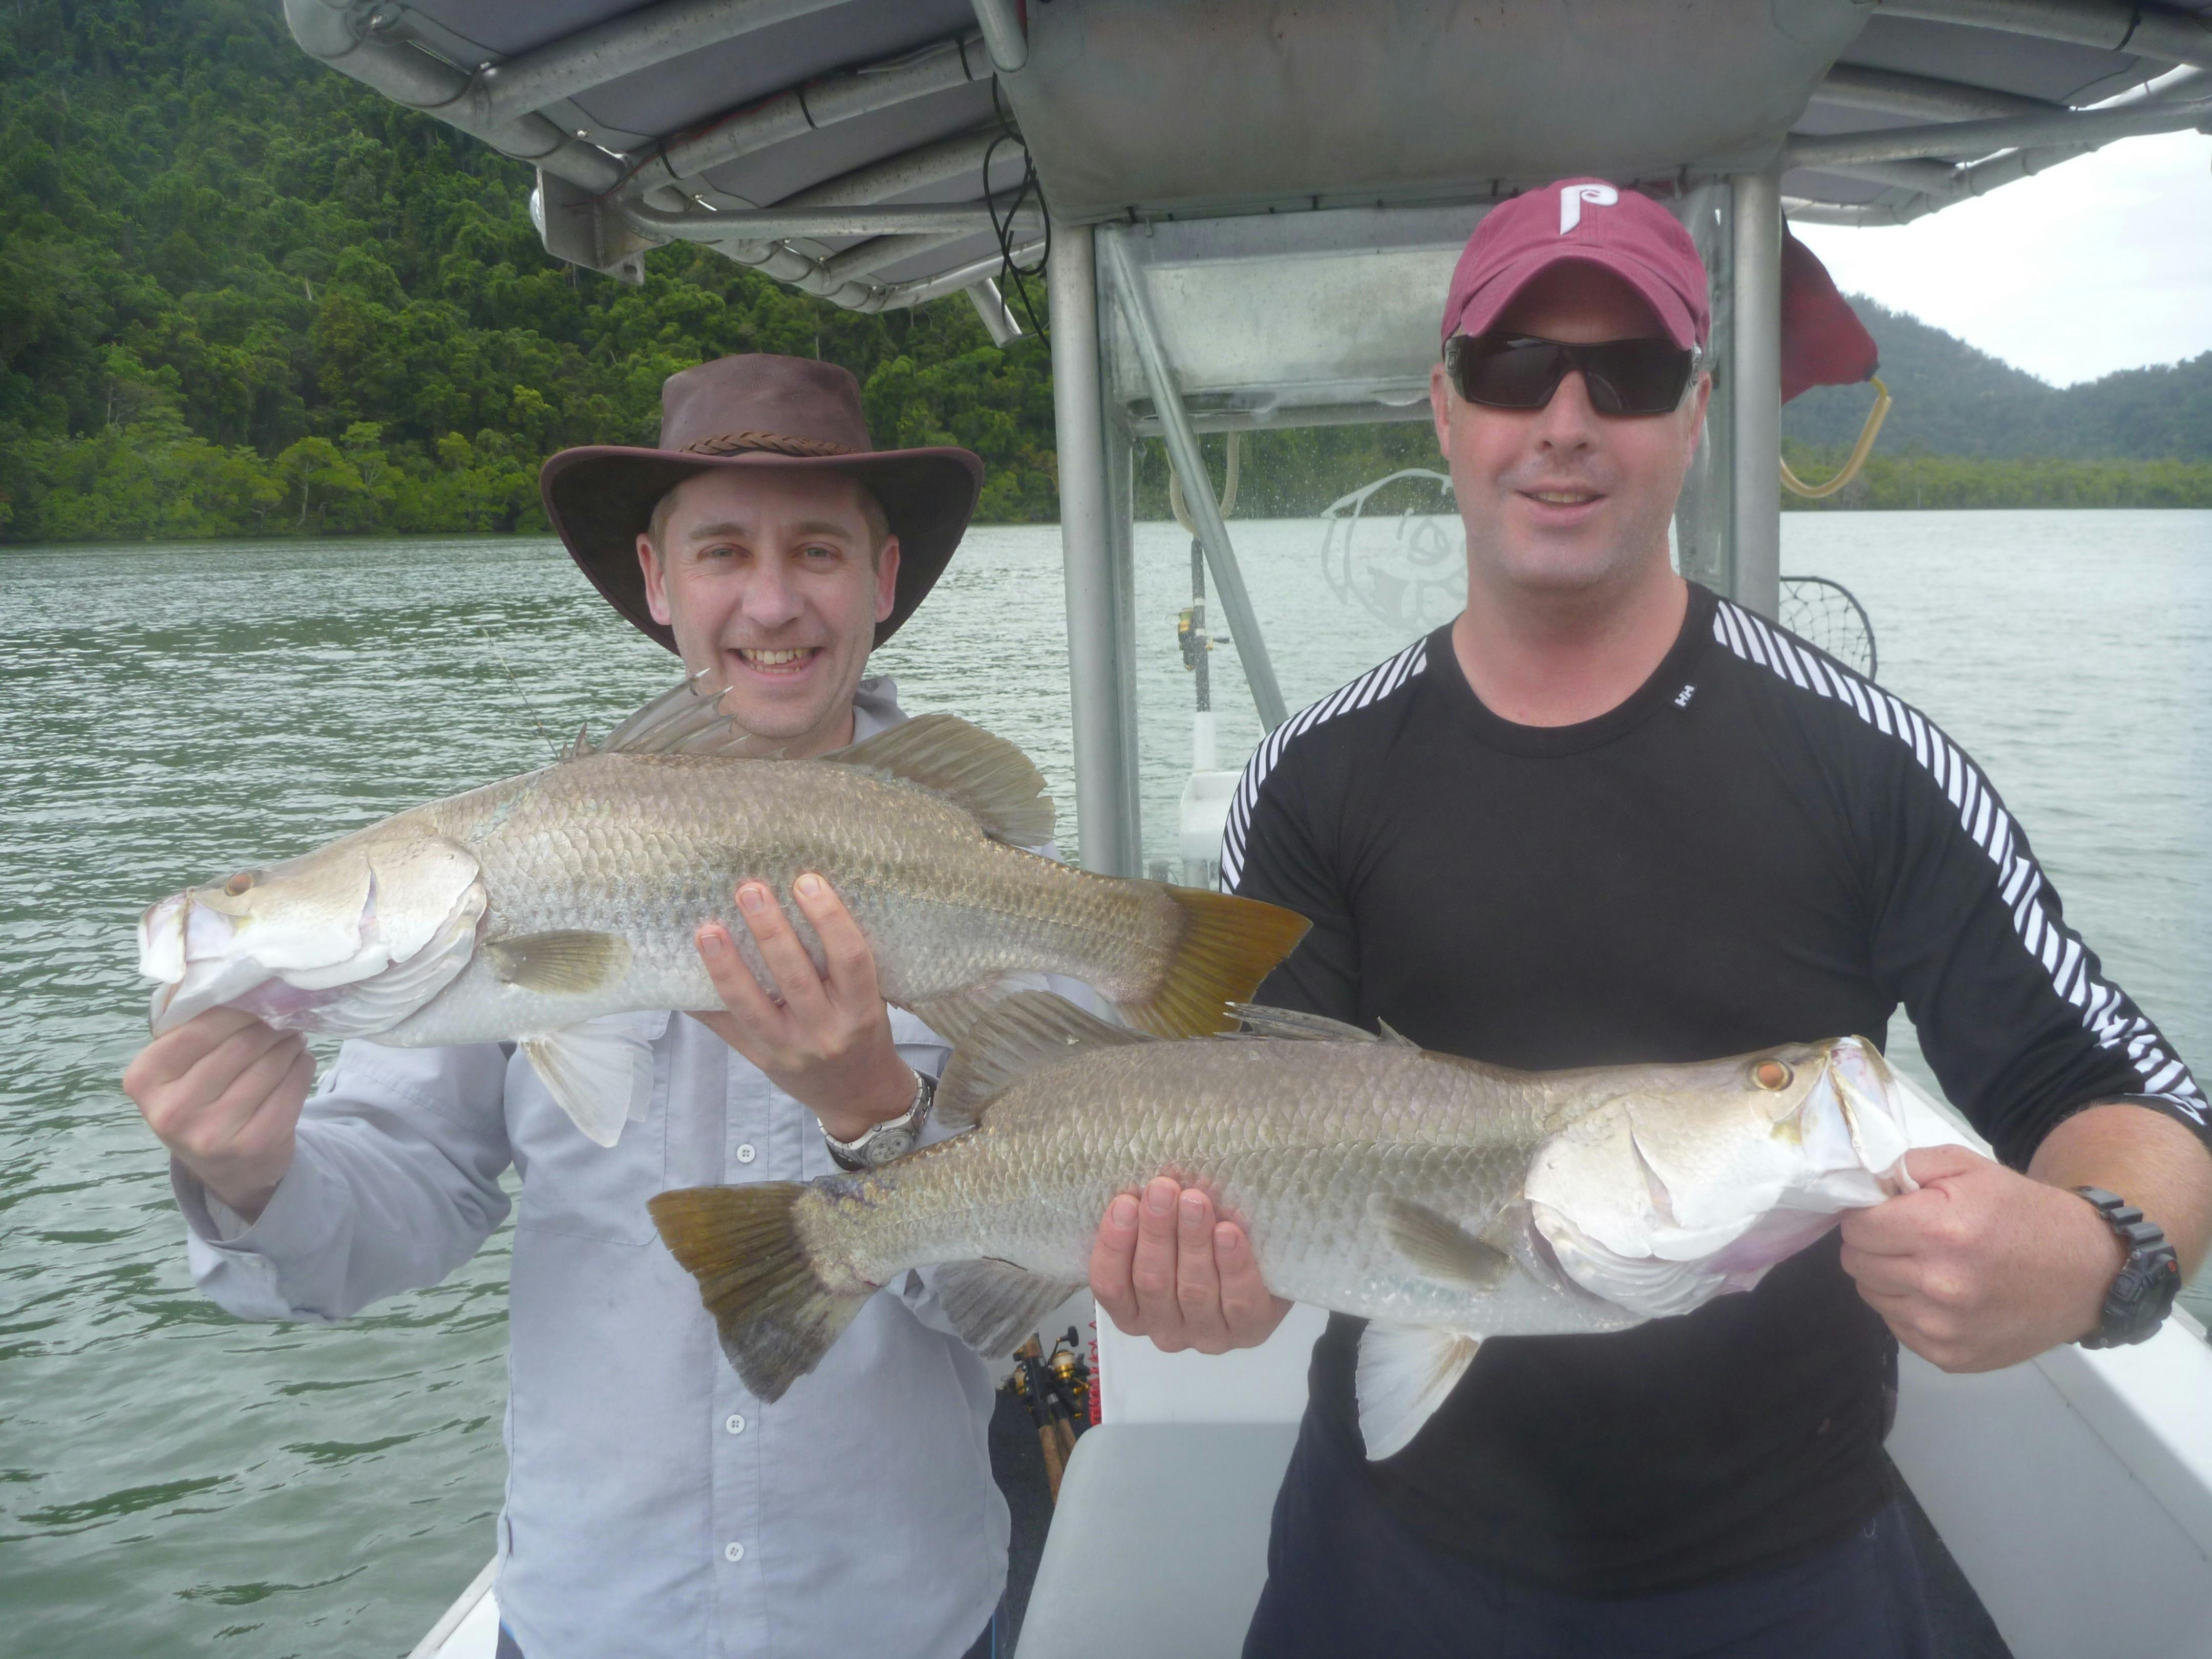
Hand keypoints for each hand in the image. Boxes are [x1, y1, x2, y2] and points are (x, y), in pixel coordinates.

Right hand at [122, 1007, 314, 1221]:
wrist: (228, 1170)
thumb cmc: (199, 1104)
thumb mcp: (175, 1073)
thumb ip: (192, 1033)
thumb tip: (240, 985)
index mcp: (145, 1082)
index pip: (198, 1028)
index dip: (236, 1009)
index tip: (256, 997)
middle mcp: (173, 1111)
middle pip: (241, 1045)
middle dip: (269, 1024)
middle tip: (283, 1016)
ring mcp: (214, 1133)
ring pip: (271, 1063)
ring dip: (289, 1043)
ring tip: (292, 1036)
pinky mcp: (257, 1144)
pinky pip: (293, 1086)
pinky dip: (302, 1066)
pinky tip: (300, 1060)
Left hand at [690, 872, 914, 1140]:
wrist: (858, 1096)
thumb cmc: (864, 1033)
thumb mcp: (870, 999)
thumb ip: (843, 964)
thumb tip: (798, 897)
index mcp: (861, 1010)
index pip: (850, 958)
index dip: (829, 917)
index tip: (807, 880)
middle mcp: (826, 1032)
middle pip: (794, 976)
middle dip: (769, 930)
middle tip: (749, 889)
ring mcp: (789, 1049)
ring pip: (752, 1004)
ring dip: (727, 964)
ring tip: (707, 929)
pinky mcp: (759, 1060)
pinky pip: (725, 1028)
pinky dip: (700, 1001)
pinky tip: (679, 974)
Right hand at [1089, 1176, 1290, 1354]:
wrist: (1263, 1266)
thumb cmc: (1202, 1238)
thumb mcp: (1168, 1230)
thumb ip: (1150, 1216)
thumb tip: (1141, 1181)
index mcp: (1133, 1310)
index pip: (1110, 1286)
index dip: (1113, 1246)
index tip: (1124, 1203)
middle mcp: (1164, 1328)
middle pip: (1152, 1283)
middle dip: (1156, 1232)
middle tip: (1162, 1189)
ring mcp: (1206, 1335)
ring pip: (1194, 1290)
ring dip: (1193, 1241)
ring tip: (1196, 1201)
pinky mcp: (1248, 1331)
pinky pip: (1238, 1302)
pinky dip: (1232, 1266)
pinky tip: (1228, 1233)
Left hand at [1839, 1143, 2123, 1371]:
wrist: (2087, 1272)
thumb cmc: (2024, 1213)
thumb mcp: (1969, 1168)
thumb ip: (1908, 1166)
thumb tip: (1863, 1183)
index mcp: (1939, 1230)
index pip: (1856, 1227)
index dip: (1866, 1214)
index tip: (1885, 1212)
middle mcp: (1938, 1284)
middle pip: (1857, 1262)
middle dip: (1872, 1244)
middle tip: (1903, 1237)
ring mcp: (1943, 1328)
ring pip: (1872, 1295)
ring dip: (1887, 1277)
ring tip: (1925, 1264)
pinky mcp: (1951, 1357)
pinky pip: (1897, 1327)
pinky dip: (1908, 1309)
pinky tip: (1940, 1295)